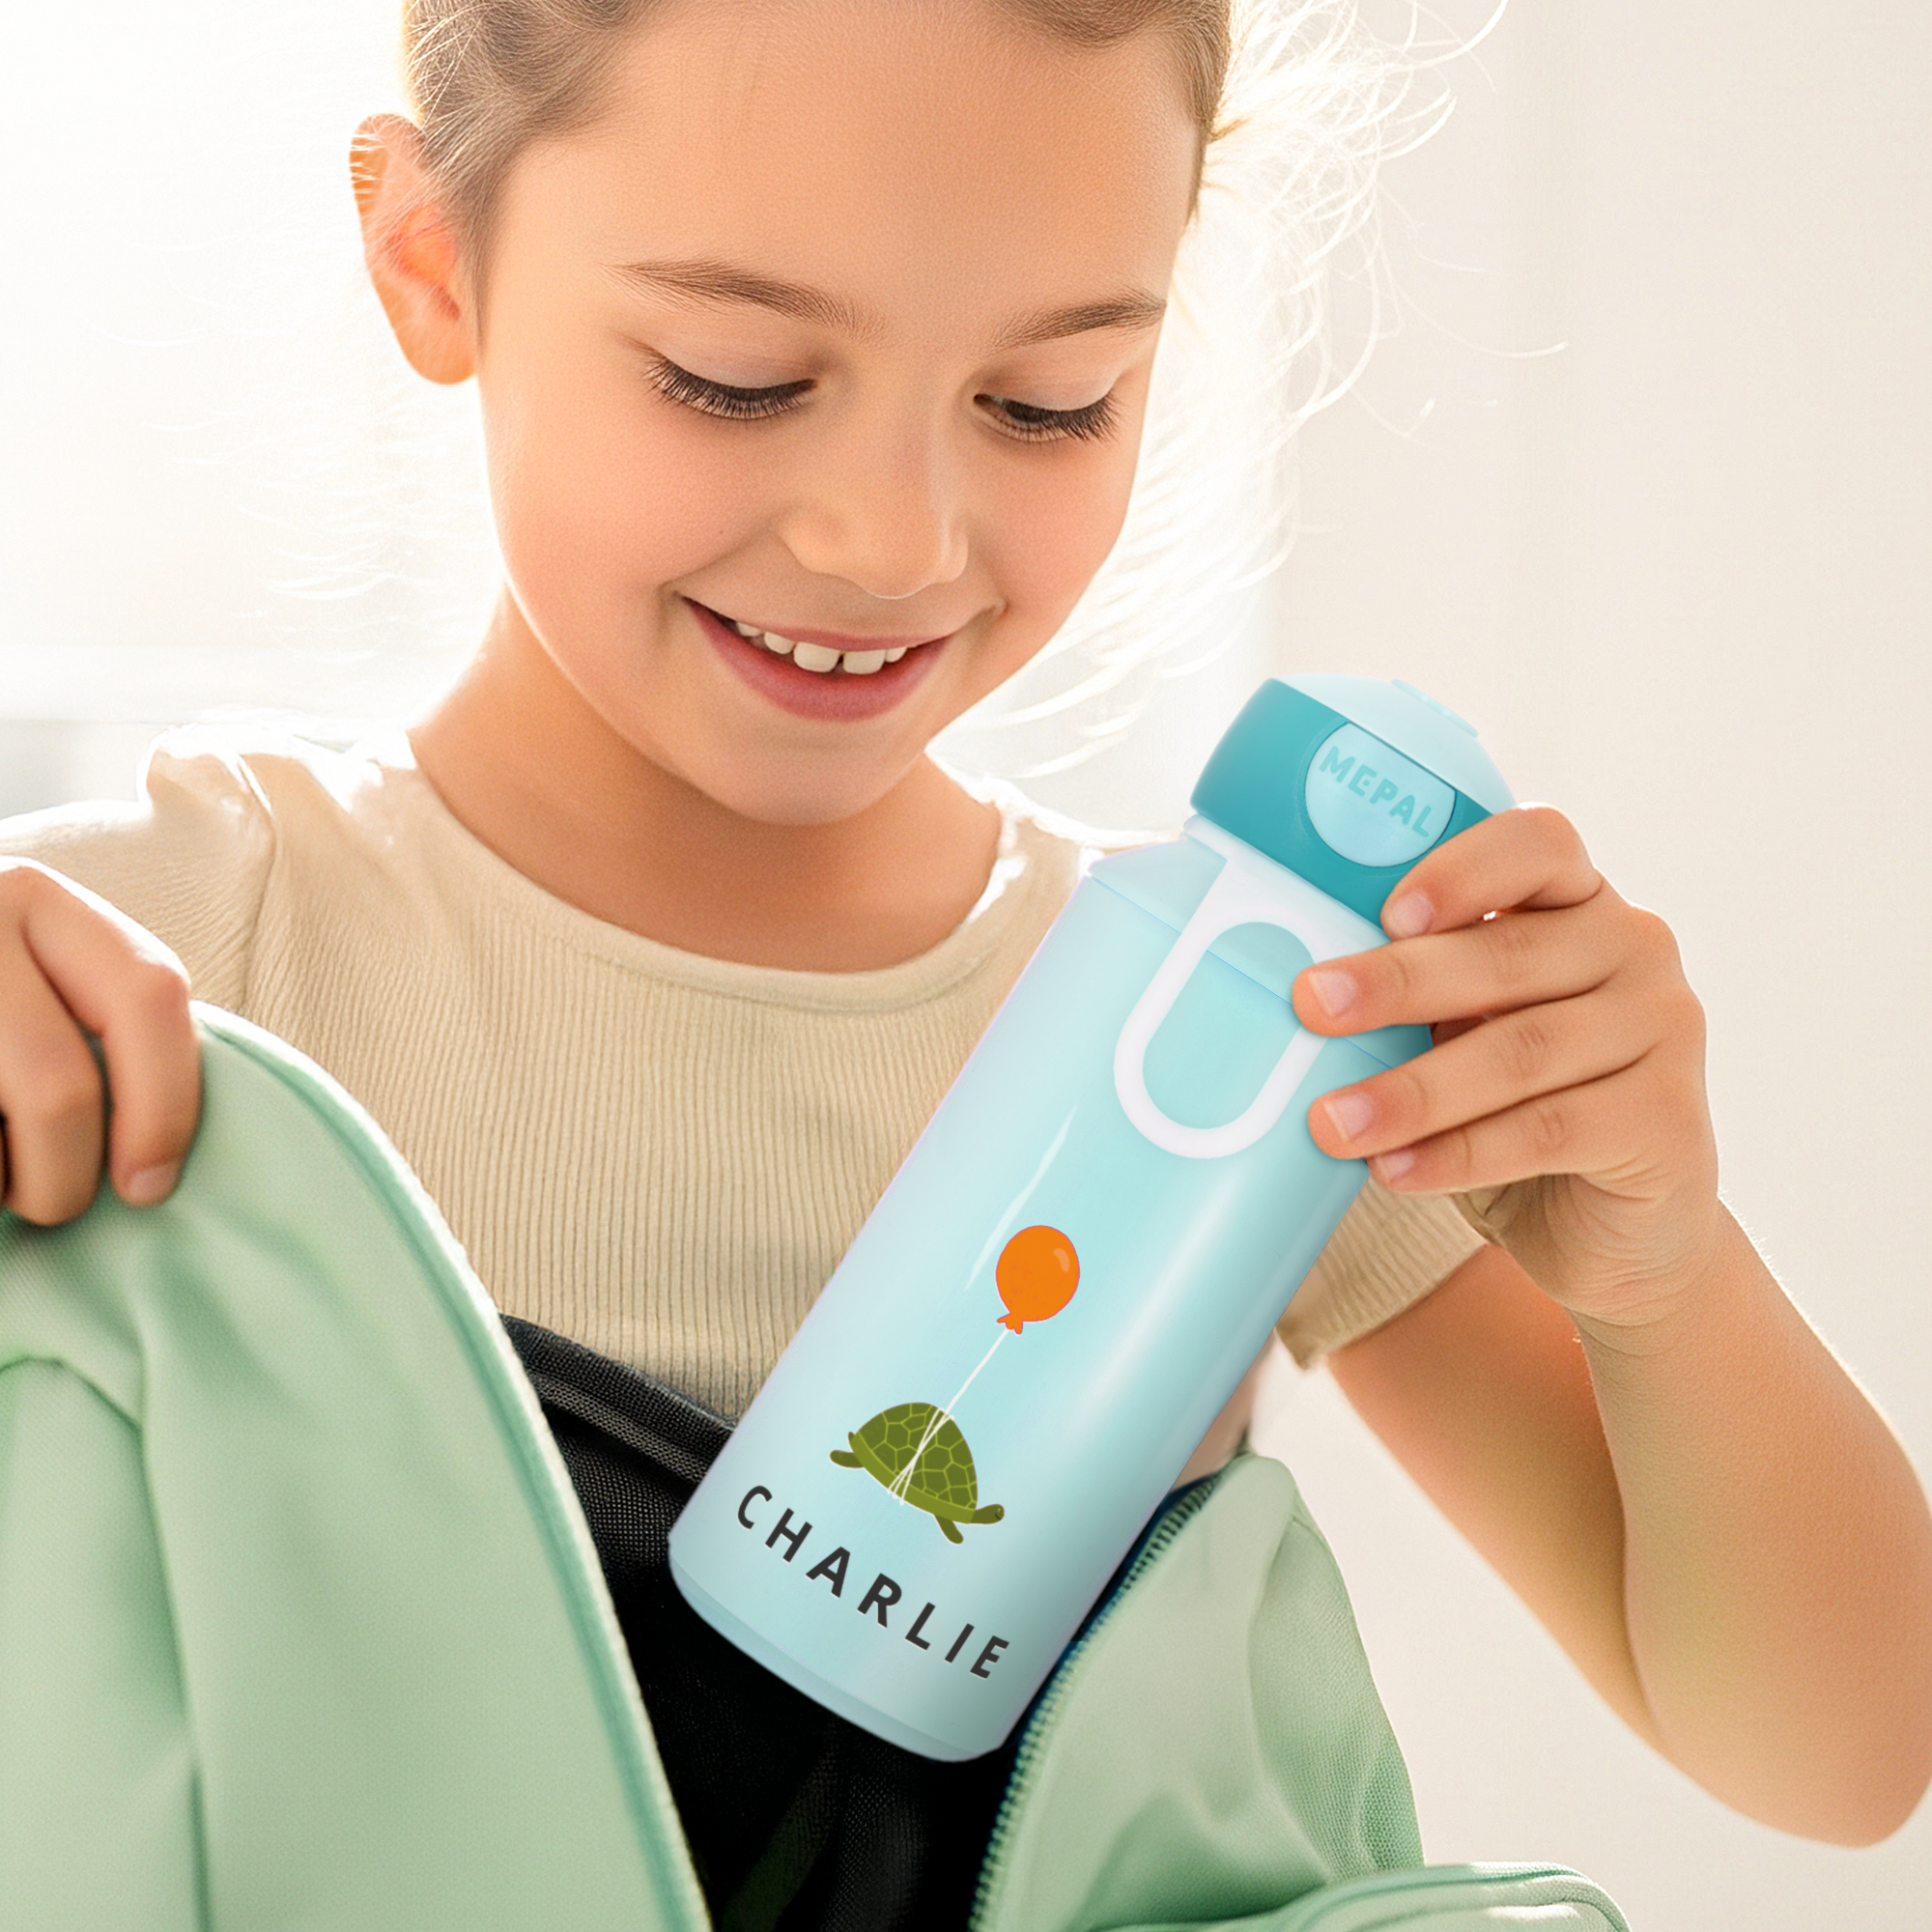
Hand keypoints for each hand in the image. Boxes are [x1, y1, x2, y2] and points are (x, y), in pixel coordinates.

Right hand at [0, 860, 200, 1223]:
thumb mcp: (40, 971)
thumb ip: (101, 1016)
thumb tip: (165, 1150)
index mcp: (40, 900)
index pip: (150, 997)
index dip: (166, 1106)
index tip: (151, 1184)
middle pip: (59, 1087)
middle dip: (70, 1173)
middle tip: (62, 1204)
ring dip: (7, 1182)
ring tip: (2, 1175)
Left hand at [1291, 805, 1721, 1327]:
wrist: (1617, 1228)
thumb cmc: (1514, 1105)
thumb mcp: (1463, 1031)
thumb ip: (1418, 994)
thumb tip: (1301, 992)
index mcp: (1578, 902)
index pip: (1538, 843)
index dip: (1464, 868)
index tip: (1388, 911)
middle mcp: (1635, 948)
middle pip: (1510, 953)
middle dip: (1398, 982)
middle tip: (1311, 1006)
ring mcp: (1663, 1031)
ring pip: (1521, 1051)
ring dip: (1413, 1090)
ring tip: (1332, 1123)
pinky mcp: (1668, 1119)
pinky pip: (1549, 1129)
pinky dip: (1460, 1153)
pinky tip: (1395, 1170)